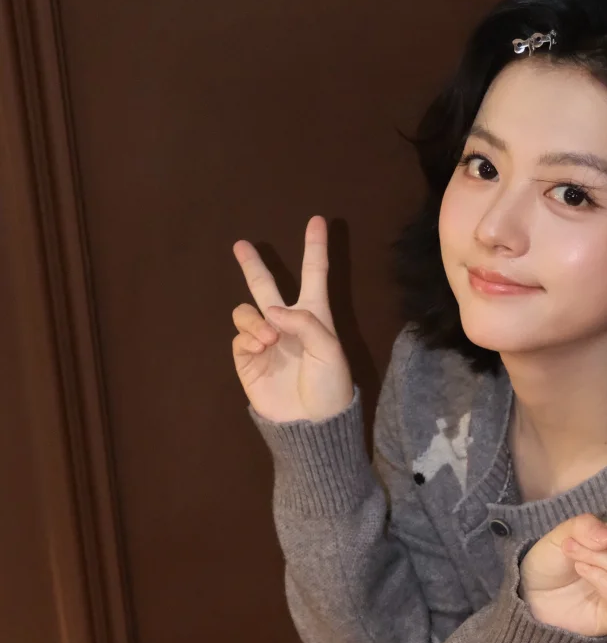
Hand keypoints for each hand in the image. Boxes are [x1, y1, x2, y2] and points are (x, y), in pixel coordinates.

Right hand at [231, 215, 354, 422]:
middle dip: (252, 265)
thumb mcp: (329, 351)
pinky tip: (261, 348)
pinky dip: (248, 336)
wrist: (310, 422)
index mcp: (315, 316)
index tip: (318, 220)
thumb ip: (304, 323)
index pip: (315, 274)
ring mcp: (265, 338)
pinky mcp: (247, 357)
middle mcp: (287, 322)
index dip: (315, 247)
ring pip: (246, 310)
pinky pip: (239, 334)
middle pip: (266, 285)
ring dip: (255, 319)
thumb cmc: (329, 386)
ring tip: (269, 339)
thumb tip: (270, 311)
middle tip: (240, 244)